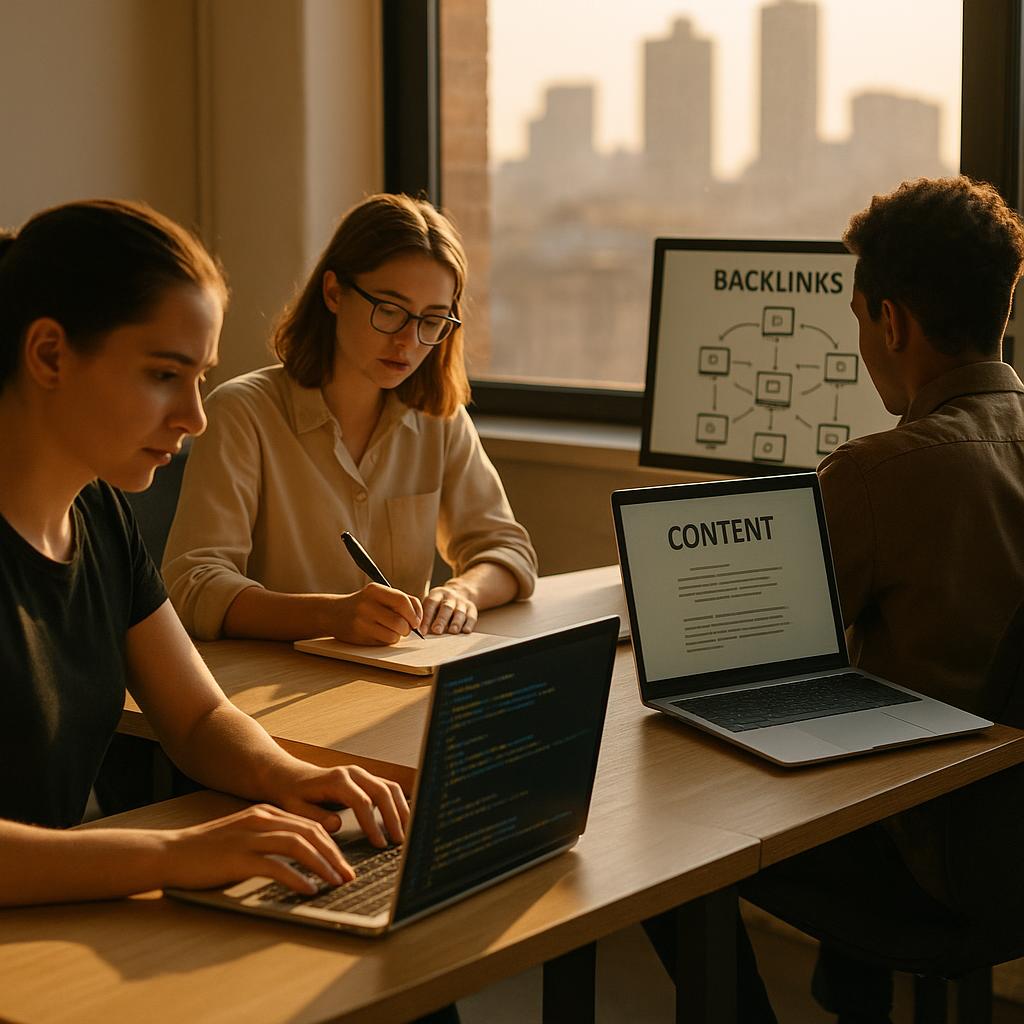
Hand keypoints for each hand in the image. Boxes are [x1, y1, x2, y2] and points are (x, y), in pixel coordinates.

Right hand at [160, 804, 353, 893]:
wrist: (170, 853)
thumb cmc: (208, 852)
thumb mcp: (245, 837)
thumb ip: (270, 841)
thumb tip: (301, 858)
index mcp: (266, 814)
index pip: (310, 825)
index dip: (331, 845)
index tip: (344, 864)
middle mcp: (261, 820)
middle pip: (310, 833)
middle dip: (334, 855)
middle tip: (349, 876)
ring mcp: (250, 838)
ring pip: (299, 846)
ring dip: (322, 865)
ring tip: (336, 883)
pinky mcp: (238, 858)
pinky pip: (276, 866)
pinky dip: (297, 878)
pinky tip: (309, 890)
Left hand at [265, 762, 409, 846]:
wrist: (290, 777)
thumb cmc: (292, 795)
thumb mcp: (296, 809)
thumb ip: (316, 818)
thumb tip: (337, 826)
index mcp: (336, 780)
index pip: (362, 801)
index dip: (373, 823)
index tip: (379, 844)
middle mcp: (353, 773)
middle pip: (382, 791)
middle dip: (393, 817)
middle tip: (398, 841)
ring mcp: (361, 774)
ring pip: (390, 787)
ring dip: (400, 809)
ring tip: (405, 833)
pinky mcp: (366, 779)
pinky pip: (388, 788)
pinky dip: (398, 803)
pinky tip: (402, 821)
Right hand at [329, 583, 421, 644]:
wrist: (333, 613)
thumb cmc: (363, 603)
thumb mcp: (379, 595)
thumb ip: (400, 600)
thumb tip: (420, 618)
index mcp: (374, 590)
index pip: (403, 600)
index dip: (414, 613)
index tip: (416, 620)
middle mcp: (367, 604)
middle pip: (400, 621)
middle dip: (408, 628)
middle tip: (406, 628)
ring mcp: (361, 621)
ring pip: (393, 635)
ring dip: (398, 636)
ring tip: (392, 631)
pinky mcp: (358, 635)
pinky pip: (383, 642)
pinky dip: (388, 641)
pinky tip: (381, 635)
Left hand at [421, 580, 478, 634]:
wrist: (459, 591)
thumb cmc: (439, 604)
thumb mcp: (430, 603)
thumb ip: (424, 615)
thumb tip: (416, 631)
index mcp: (437, 594)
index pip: (431, 604)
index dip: (426, 617)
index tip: (422, 631)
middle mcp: (450, 597)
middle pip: (446, 608)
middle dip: (441, 620)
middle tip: (437, 631)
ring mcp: (462, 602)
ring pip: (460, 612)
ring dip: (456, 622)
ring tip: (452, 631)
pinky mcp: (472, 609)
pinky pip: (471, 616)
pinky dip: (469, 624)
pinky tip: (465, 631)